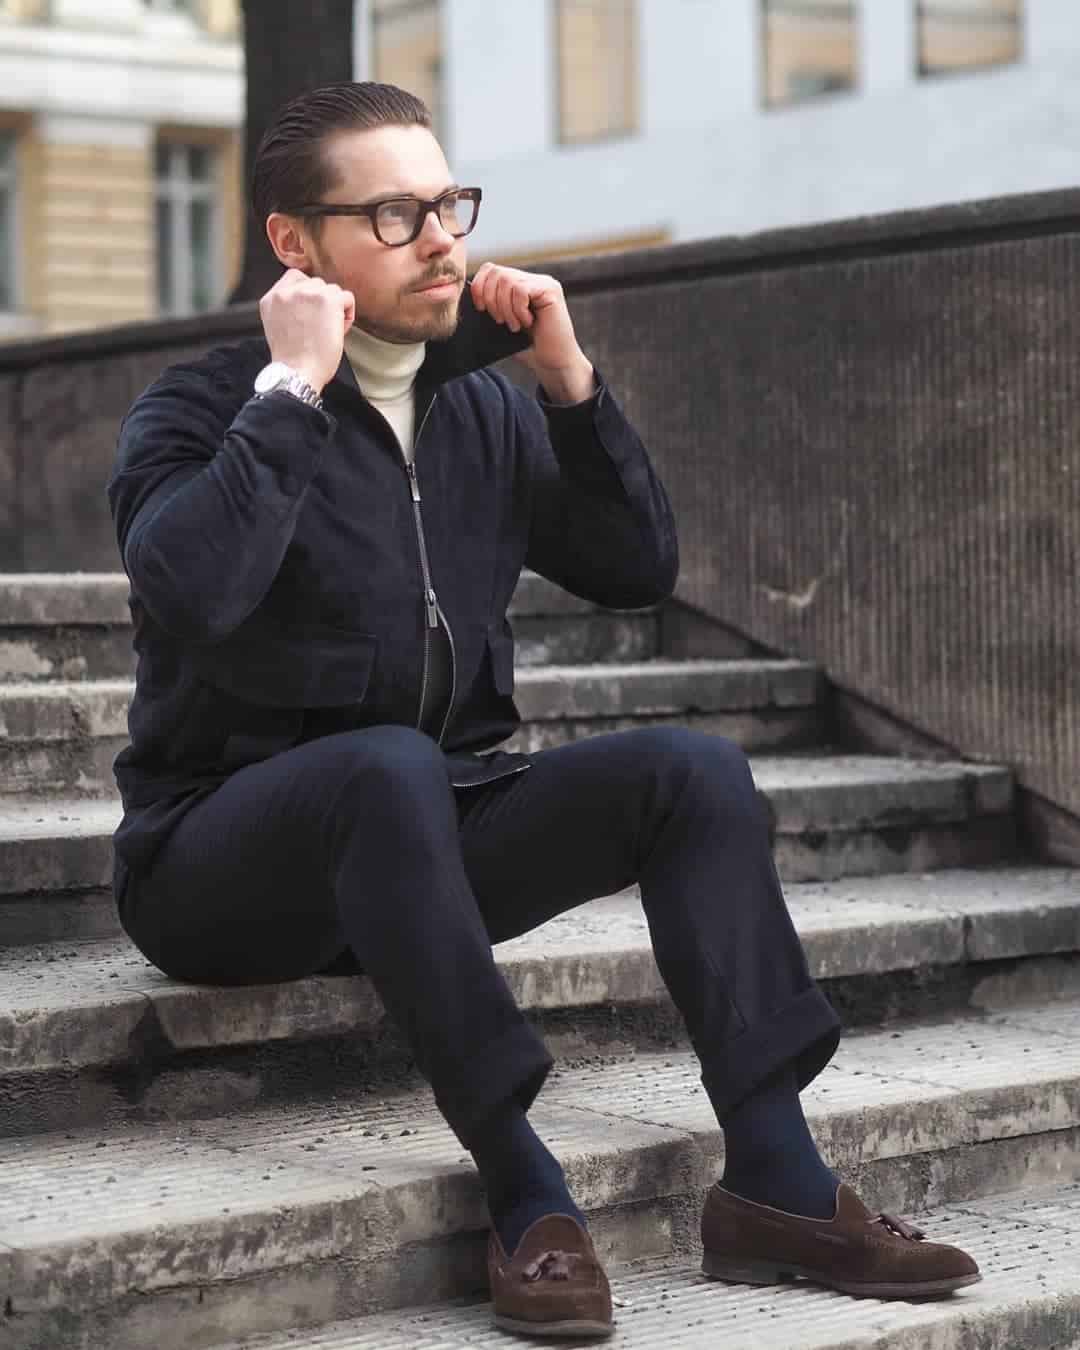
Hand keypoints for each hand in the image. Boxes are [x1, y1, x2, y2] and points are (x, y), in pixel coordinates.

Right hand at [259, 269, 355, 393]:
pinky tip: (337, 331)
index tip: (311, 313)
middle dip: (322, 303)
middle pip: (316, 283)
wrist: (297, 373)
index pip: (295, 278)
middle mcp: (286, 292)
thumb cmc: (292, 359)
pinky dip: (348, 314)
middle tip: (319, 327)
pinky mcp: (327, 299)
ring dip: (335, 309)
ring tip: (327, 331)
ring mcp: (307, 293)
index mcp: (271, 298)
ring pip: (332, 290)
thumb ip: (287, 307)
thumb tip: (309, 302)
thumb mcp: (278, 325)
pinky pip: (347, 298)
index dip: (308, 295)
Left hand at [470, 263, 594, 402]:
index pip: (490, 269)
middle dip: (490, 299)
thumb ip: (490, 306)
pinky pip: (521, 290)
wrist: (552, 363)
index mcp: (518, 285)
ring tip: (515, 326)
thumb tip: (467, 295)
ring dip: (505, 308)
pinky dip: (518, 309)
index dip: (479, 286)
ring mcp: (542, 283)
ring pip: (508, 281)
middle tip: (499, 321)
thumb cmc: (528, 347)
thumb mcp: (502, 324)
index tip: (480, 309)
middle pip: (496, 272)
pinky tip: (527, 322)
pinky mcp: (550, 290)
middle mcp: (531, 279)